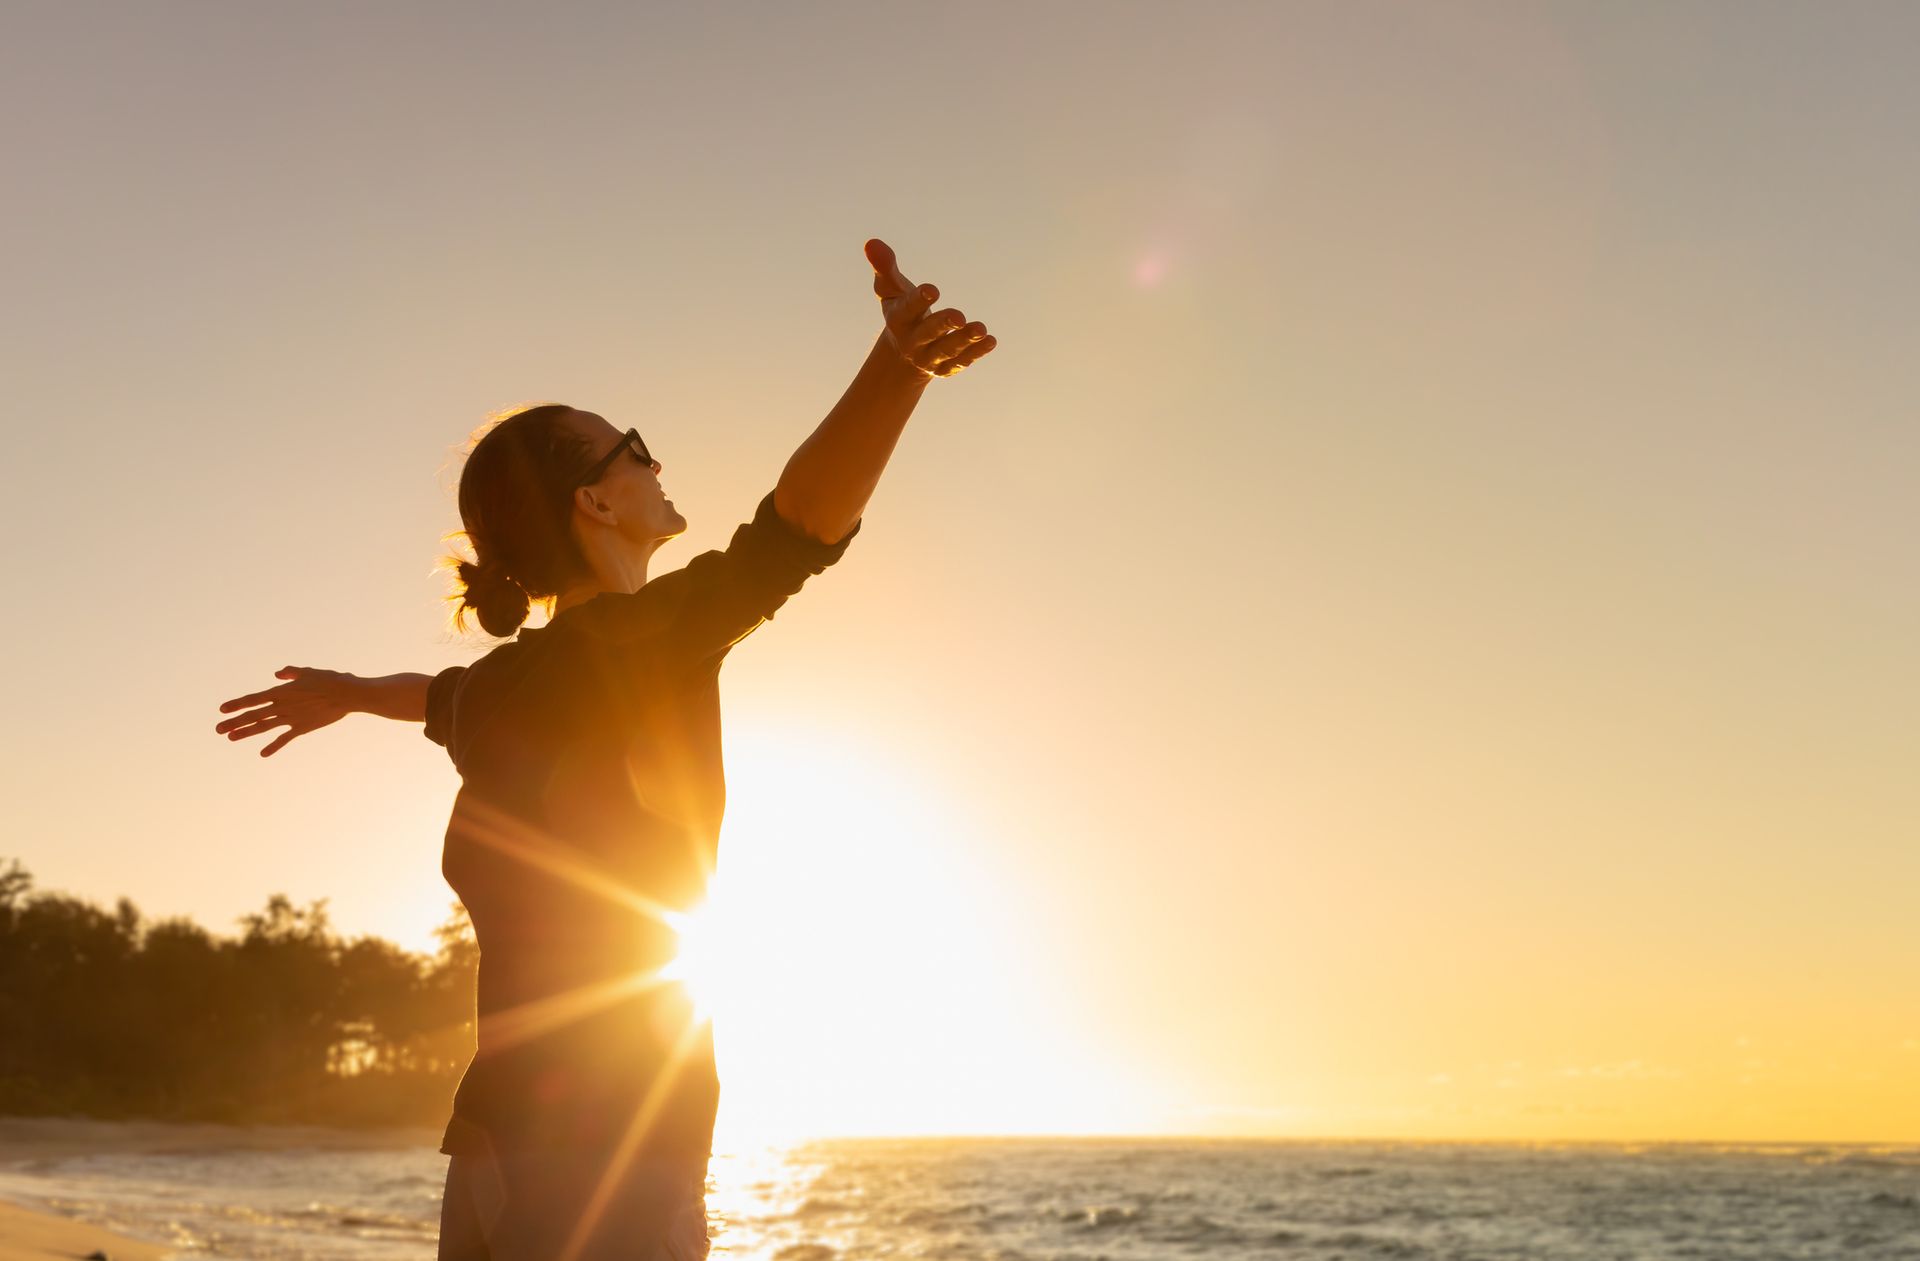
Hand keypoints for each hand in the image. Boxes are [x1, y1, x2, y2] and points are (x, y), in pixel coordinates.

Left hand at [215, 666, 356, 757]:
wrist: (347, 695)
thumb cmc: (329, 680)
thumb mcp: (308, 672)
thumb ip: (290, 672)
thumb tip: (277, 673)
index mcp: (282, 691)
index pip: (253, 699)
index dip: (237, 704)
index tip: (222, 710)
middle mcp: (283, 706)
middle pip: (254, 715)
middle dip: (234, 722)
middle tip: (218, 729)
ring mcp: (291, 718)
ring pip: (264, 726)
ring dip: (246, 732)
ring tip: (230, 738)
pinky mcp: (302, 728)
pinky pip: (284, 738)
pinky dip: (274, 746)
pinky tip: (263, 753)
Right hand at [866, 238, 997, 378]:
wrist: (903, 354)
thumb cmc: (901, 309)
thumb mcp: (891, 289)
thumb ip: (885, 267)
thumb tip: (872, 243)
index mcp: (898, 319)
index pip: (908, 309)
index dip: (919, 300)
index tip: (932, 290)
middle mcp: (912, 341)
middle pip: (928, 333)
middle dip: (943, 325)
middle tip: (959, 316)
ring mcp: (929, 357)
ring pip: (948, 350)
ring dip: (964, 340)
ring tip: (981, 329)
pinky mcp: (945, 368)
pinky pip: (961, 361)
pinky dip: (976, 352)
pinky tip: (990, 341)